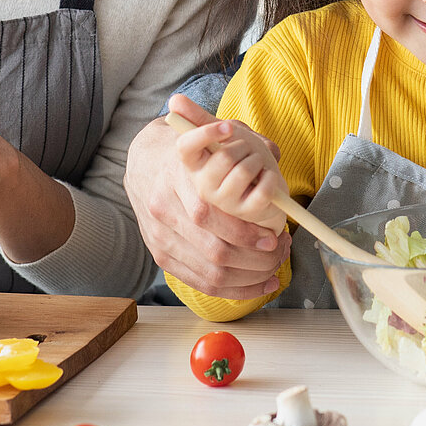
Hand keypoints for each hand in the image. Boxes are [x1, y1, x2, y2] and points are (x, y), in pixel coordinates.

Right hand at [123, 94, 288, 299]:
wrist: (143, 165)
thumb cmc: (186, 153)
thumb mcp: (209, 136)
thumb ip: (242, 139)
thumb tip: (273, 151)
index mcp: (176, 178)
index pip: (208, 214)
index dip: (244, 231)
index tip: (274, 234)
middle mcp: (163, 209)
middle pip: (213, 248)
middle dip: (255, 257)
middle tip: (282, 248)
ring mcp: (160, 237)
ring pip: (210, 272)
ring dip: (250, 275)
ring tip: (276, 264)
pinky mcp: (161, 256)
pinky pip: (201, 284)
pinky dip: (236, 289)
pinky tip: (262, 284)